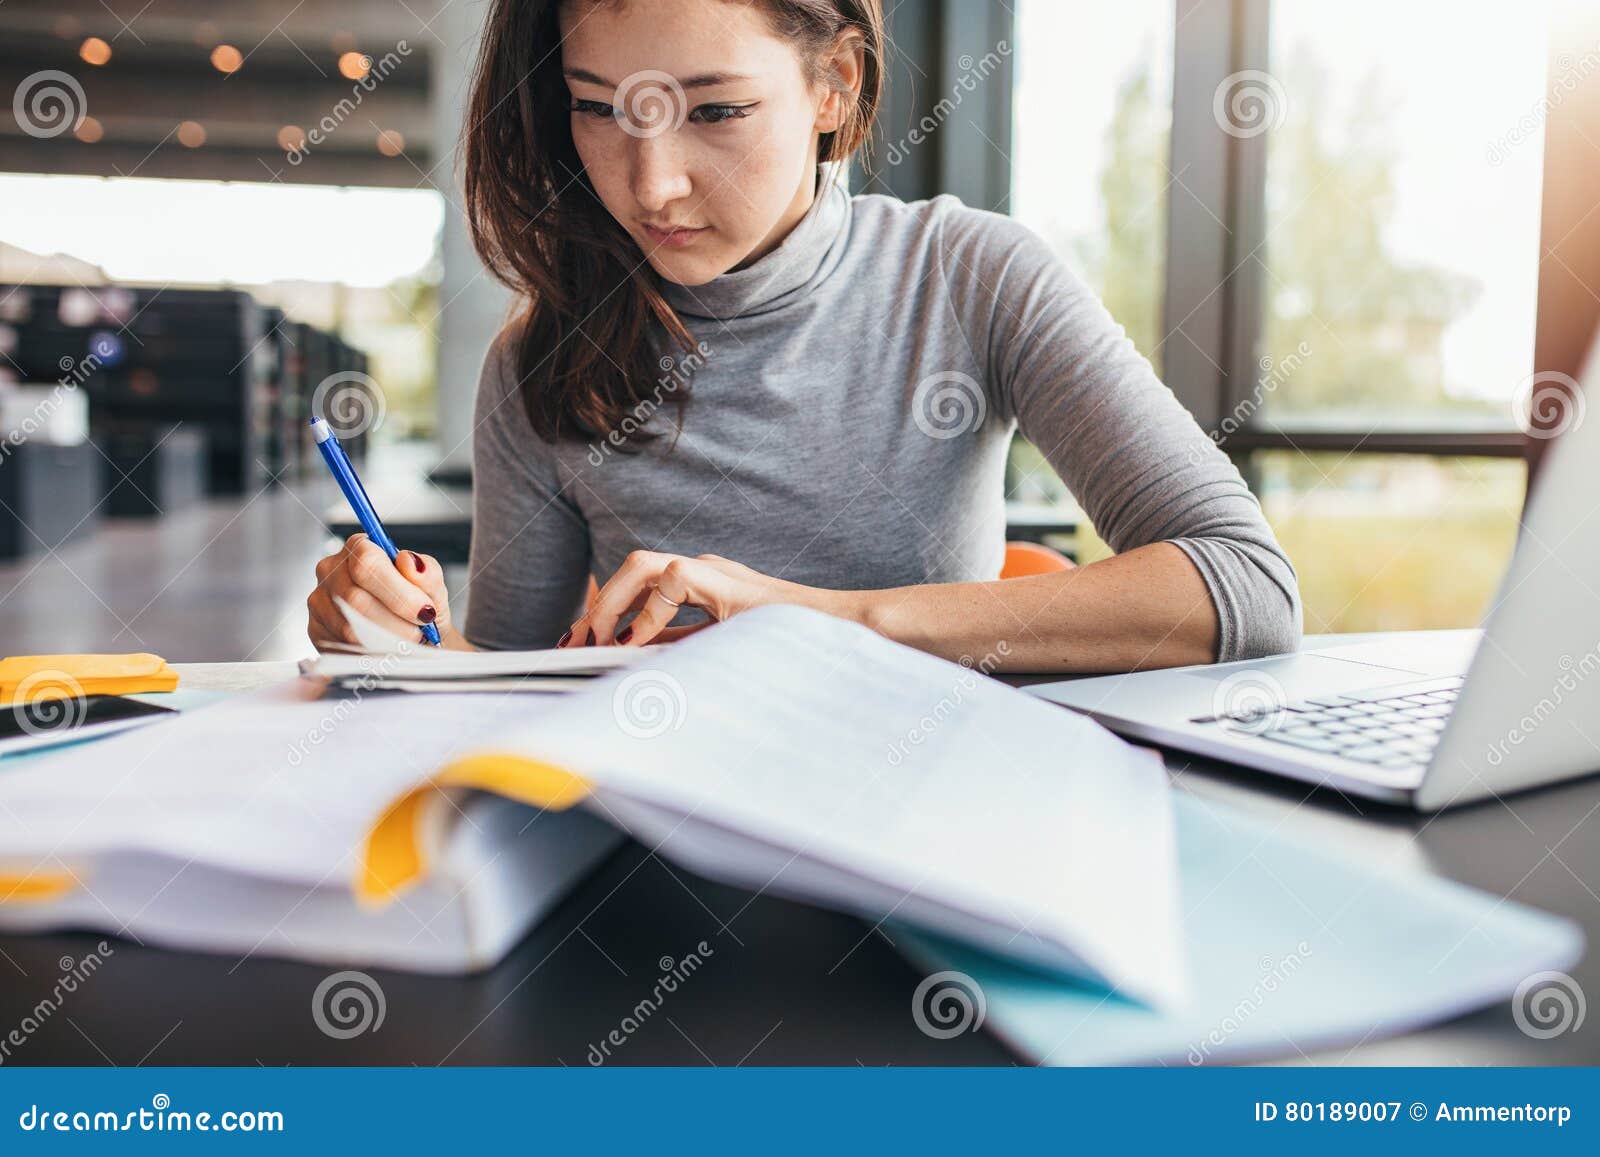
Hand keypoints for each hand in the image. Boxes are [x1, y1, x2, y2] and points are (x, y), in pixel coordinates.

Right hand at [307, 534, 467, 650]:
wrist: (413, 634)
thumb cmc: (418, 605)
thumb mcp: (432, 586)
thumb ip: (427, 573)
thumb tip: (409, 562)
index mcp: (359, 548)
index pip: (367, 562)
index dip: (398, 592)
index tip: (424, 611)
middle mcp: (332, 570)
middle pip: (356, 599)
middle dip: (395, 622)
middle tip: (419, 632)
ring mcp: (320, 601)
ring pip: (349, 628)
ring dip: (386, 641)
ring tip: (406, 641)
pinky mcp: (317, 630)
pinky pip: (342, 647)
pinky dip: (372, 653)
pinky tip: (388, 649)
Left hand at [561, 551, 844, 646]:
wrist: (842, 636)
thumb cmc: (790, 649)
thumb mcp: (721, 651)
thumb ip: (682, 650)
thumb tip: (632, 664)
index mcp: (702, 587)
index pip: (639, 589)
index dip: (604, 613)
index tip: (577, 645)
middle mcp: (704, 572)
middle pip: (632, 570)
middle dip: (597, 606)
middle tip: (575, 646)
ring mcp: (715, 572)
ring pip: (643, 565)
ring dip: (613, 602)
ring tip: (598, 640)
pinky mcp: (725, 581)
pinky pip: (671, 580)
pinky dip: (649, 613)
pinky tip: (640, 643)